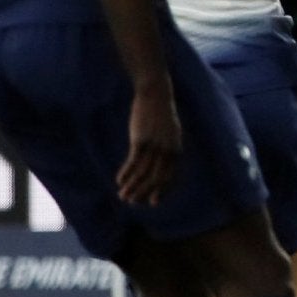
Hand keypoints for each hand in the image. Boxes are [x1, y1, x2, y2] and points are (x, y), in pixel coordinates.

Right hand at [118, 82, 181, 205]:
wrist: (155, 94)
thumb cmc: (162, 115)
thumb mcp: (171, 133)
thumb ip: (168, 148)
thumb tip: (161, 163)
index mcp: (178, 150)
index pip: (172, 177)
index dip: (162, 191)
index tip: (152, 202)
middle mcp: (168, 150)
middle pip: (157, 178)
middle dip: (144, 192)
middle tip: (133, 203)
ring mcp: (155, 145)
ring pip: (143, 173)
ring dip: (132, 186)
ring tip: (123, 196)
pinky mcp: (140, 140)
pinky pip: (133, 162)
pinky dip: (126, 173)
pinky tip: (119, 181)